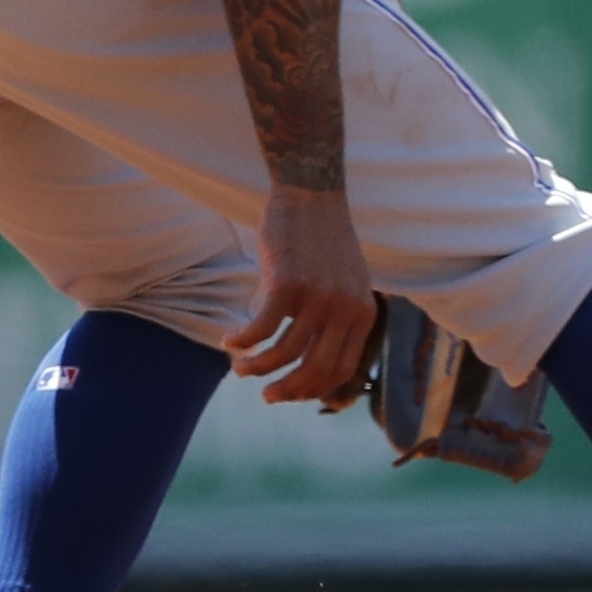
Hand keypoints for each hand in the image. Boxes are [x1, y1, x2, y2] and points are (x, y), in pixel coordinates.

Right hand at [228, 186, 380, 406]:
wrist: (313, 195)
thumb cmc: (323, 243)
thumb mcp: (347, 283)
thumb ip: (340, 317)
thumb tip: (316, 359)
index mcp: (363, 312)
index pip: (341, 368)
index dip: (314, 389)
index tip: (292, 395)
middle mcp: (345, 308)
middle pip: (315, 369)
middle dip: (287, 390)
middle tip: (266, 397)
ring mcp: (318, 297)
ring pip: (284, 353)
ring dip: (256, 368)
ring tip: (240, 368)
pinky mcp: (288, 283)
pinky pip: (261, 329)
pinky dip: (241, 342)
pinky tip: (228, 341)